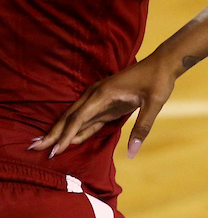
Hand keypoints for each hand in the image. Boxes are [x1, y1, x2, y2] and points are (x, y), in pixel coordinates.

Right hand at [31, 51, 178, 159]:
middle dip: (53, 133)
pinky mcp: (106, 103)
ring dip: (61, 131)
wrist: (162, 64)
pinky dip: (77, 130)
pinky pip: (88, 119)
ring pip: (75, 117)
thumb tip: (132, 153)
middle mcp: (96, 95)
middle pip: (70, 117)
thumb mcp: (154, 104)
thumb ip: (142, 127)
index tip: (53, 149)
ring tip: (45, 146)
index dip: (65, 134)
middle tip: (34, 149)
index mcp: (103, 94)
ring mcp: (99, 98)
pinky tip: (68, 141)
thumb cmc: (158, 82)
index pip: (79, 117)